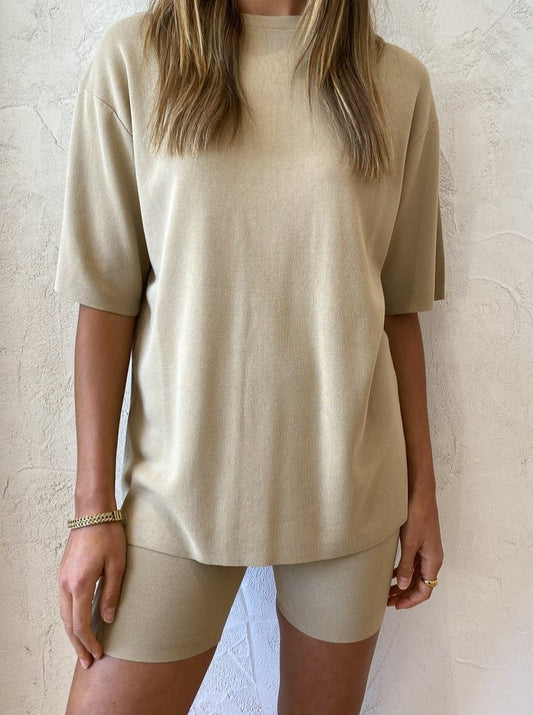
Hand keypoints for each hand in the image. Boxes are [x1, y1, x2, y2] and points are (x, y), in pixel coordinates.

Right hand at [57, 521, 126, 668]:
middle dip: (78, 645)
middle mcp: (66, 584)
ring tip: (82, 648)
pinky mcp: (64, 572)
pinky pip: (64, 602)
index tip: (98, 654)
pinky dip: (71, 618)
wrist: (93, 512)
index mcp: (79, 584)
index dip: (89, 642)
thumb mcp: (118, 564)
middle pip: (69, 623)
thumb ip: (111, 593)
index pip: (81, 624)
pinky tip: (79, 623)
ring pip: (64, 614)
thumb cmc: (109, 535)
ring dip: (73, 633)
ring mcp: (62, 578)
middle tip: (87, 663)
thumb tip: (108, 619)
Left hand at [387, 491, 443, 608]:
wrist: (420, 493)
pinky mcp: (422, 542)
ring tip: (388, 590)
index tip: (396, 605)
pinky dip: (405, 571)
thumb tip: (404, 586)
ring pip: (417, 575)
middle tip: (387, 601)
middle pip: (421, 584)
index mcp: (433, 560)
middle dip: (405, 595)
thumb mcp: (409, 542)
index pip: (425, 590)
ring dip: (404, 584)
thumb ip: (407, 565)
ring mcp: (428, 550)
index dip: (411, 600)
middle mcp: (433, 557)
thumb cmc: (417, 515)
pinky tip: (393, 573)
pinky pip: (415, 564)